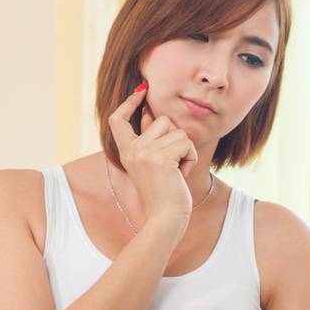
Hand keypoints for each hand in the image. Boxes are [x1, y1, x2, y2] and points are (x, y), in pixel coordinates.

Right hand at [105, 82, 200, 225]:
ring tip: (177, 171)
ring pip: (178, 131)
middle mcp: (131, 149)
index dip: (129, 102)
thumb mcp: (152, 163)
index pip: (118, 119)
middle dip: (176, 138)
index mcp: (126, 151)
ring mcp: (144, 152)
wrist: (165, 219)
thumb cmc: (164, 194)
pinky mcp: (160, 158)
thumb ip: (150, 139)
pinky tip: (182, 174)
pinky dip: (191, 158)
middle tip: (173, 164)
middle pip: (161, 120)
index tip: (141, 90)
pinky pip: (186, 143)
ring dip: (185, 150)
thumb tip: (150, 112)